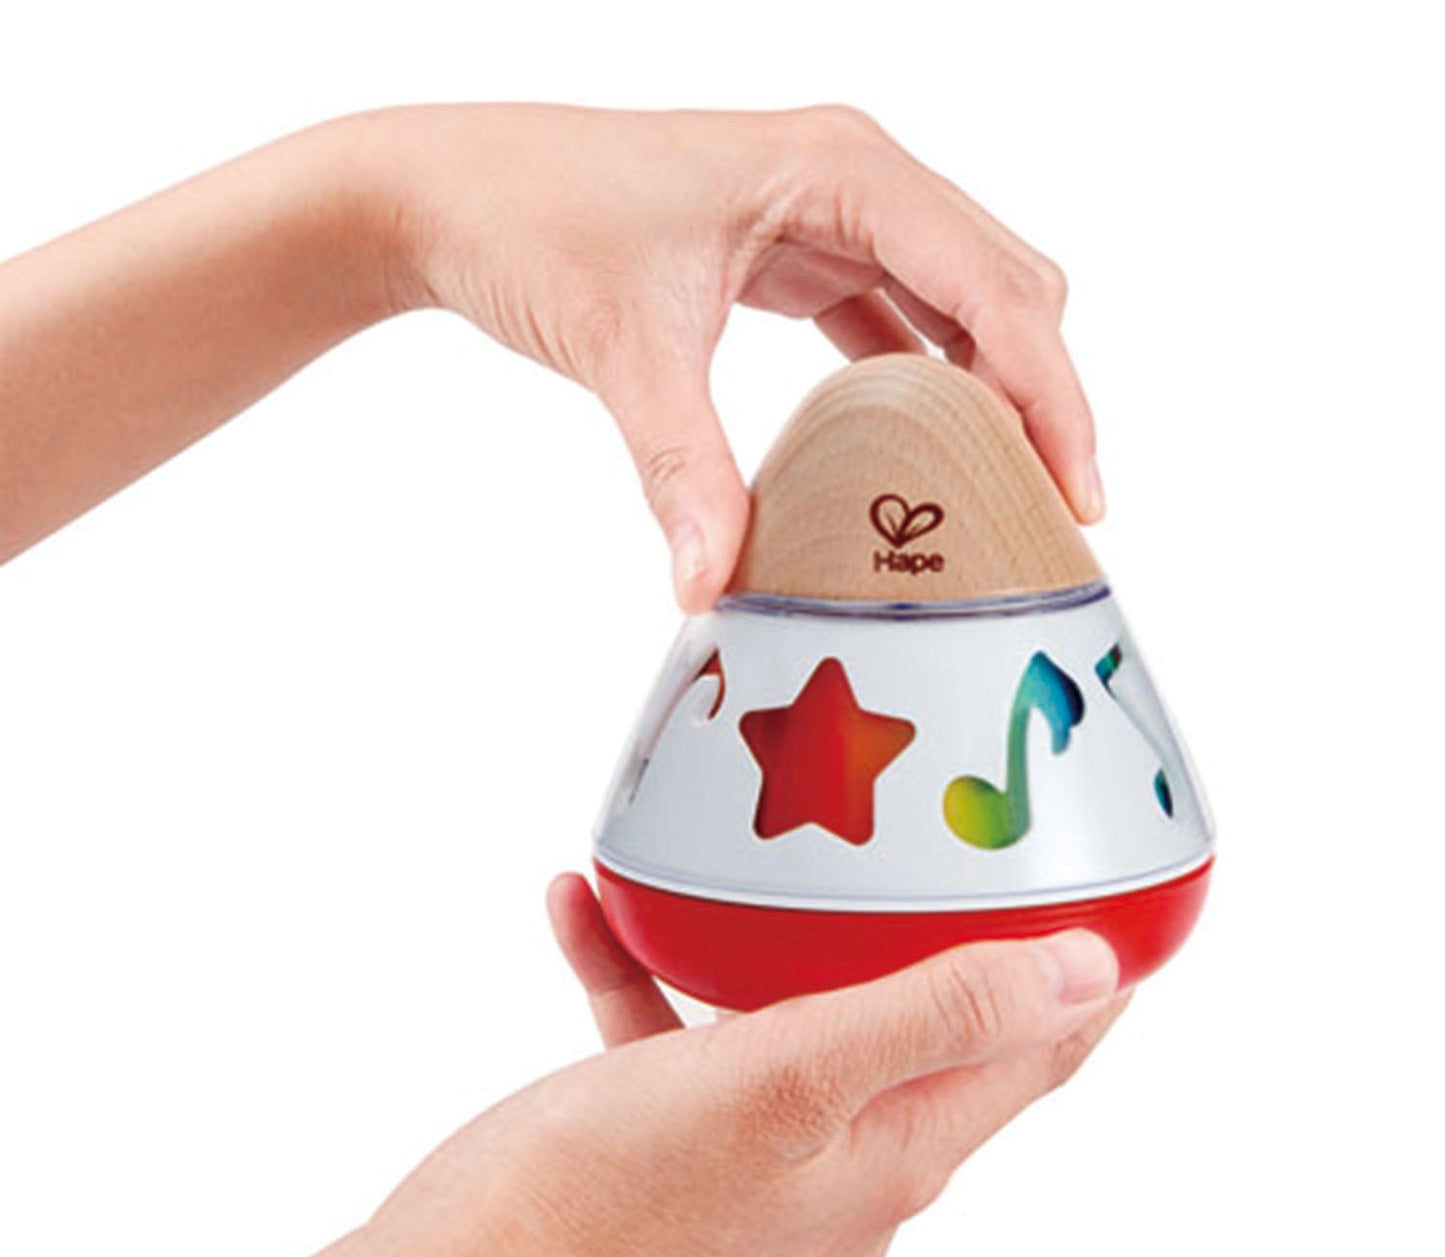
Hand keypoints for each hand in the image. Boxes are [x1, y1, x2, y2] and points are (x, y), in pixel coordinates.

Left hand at [1, 104, 1096, 588]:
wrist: (448, 193)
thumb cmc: (530, 221)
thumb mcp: (623, 348)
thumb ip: (683, 468)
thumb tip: (714, 588)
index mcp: (840, 168)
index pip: (993, 286)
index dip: (1051, 394)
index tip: (1078, 493)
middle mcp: (853, 177)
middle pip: (1003, 287)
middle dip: (1040, 396)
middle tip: (1048, 513)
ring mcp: (827, 212)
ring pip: (960, 301)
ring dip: (990, 393)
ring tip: (1001, 499)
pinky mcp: (794, 251)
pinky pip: (896, 318)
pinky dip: (925, 384)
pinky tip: (923, 458)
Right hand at [361, 876, 1128, 1256]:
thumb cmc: (607, 1202)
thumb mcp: (786, 1080)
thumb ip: (931, 1017)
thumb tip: (1081, 972)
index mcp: (891, 1159)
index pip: (1033, 1060)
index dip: (1089, 983)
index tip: (1119, 901)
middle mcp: (839, 1169)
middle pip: (925, 1035)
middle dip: (942, 942)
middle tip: (951, 850)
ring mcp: (754, 1163)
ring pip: (795, 1026)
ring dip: (776, 945)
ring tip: (762, 865)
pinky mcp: (671, 1149)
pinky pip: (679, 1038)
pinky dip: (653, 975)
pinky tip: (595, 909)